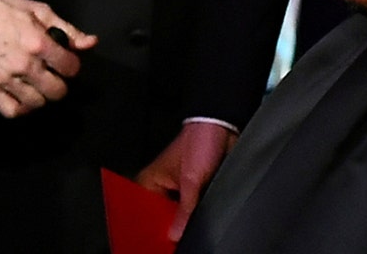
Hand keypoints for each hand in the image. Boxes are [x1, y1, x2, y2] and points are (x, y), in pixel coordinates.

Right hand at [0, 0, 96, 117]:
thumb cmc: (10, 11)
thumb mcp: (42, 12)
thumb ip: (68, 30)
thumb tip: (91, 42)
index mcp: (39, 44)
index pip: (70, 69)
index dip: (72, 65)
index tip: (66, 62)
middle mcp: (24, 65)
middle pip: (56, 91)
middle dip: (60, 84)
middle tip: (53, 75)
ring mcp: (6, 79)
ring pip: (37, 103)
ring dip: (42, 95)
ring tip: (39, 85)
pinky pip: (11, 111)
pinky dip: (22, 108)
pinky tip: (25, 97)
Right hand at [137, 121, 236, 241]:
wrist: (223, 127)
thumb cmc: (200, 141)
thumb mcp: (191, 178)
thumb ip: (185, 208)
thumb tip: (176, 234)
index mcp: (149, 182)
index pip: (144, 214)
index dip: (151, 228)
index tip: (159, 240)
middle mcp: (161, 188)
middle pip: (160, 218)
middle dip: (168, 227)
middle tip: (174, 239)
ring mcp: (178, 191)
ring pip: (176, 216)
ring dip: (182, 222)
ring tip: (185, 231)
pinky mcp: (194, 191)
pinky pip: (190, 210)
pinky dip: (193, 216)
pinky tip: (195, 223)